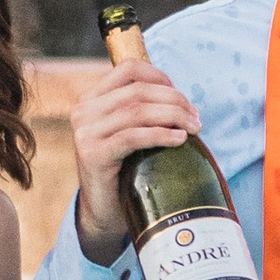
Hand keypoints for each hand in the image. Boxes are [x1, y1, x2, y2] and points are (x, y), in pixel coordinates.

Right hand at [69, 50, 197, 256]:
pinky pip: (133, 136)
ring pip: (138, 111)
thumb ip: (140, 110)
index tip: (181, 96)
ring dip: (173, 116)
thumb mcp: (127, 131)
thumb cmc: (123, 168)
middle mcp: (83, 111)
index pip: (128, 69)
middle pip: (138, 91)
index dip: (160, 76)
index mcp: (91, 98)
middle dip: (174, 100)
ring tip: (194, 128)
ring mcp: (85, 132)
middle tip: (196, 118)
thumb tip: (180, 97)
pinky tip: (180, 139)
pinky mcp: (93, 154)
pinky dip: (161, 134)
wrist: (103, 209)